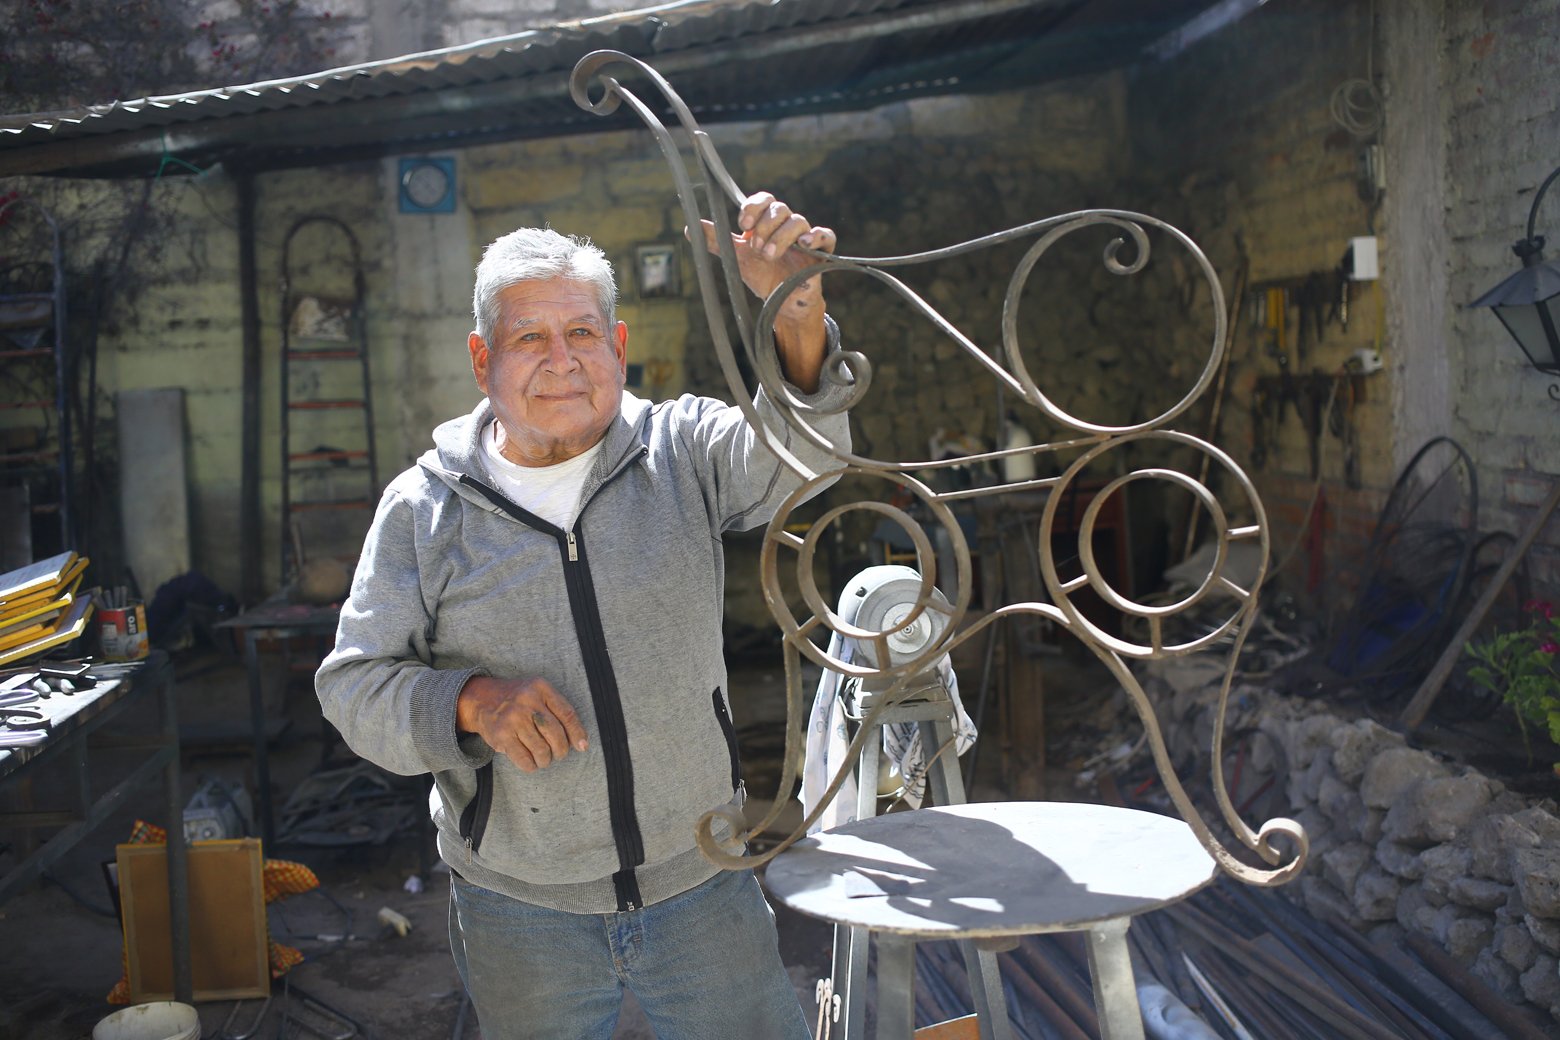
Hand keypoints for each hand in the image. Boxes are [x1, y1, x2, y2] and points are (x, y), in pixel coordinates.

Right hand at [456, 676, 587, 772]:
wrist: (481, 699)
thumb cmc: (518, 701)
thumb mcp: (537, 693)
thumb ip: (557, 711)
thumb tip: (582, 743)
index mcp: (540, 688)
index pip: (567, 713)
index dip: (577, 733)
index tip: (582, 746)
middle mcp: (527, 701)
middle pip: (556, 734)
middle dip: (561, 750)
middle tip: (558, 754)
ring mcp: (513, 718)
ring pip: (542, 749)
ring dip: (546, 759)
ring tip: (544, 758)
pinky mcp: (501, 735)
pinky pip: (525, 759)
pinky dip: (531, 766)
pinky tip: (531, 762)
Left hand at [697, 192, 835, 308]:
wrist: (782, 304)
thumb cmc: (762, 276)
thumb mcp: (737, 260)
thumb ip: (718, 242)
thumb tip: (691, 228)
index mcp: (768, 222)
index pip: (764, 199)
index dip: (754, 207)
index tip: (743, 224)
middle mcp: (787, 225)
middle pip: (780, 208)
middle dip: (765, 226)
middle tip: (755, 248)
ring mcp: (805, 238)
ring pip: (798, 221)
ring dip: (781, 236)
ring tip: (769, 255)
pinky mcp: (821, 253)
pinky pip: (826, 235)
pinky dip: (816, 236)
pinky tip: (804, 245)